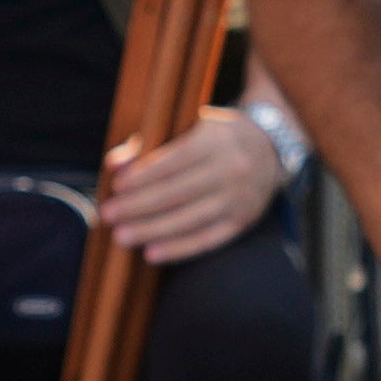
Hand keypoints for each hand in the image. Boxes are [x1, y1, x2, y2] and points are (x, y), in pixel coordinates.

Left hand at [96, 104, 285, 267]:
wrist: (272, 149)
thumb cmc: (218, 136)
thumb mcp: (192, 126)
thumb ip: (151, 144)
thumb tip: (114, 165)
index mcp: (215, 140)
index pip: (173, 162)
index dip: (143, 176)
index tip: (116, 187)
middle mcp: (231, 169)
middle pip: (177, 193)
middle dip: (138, 206)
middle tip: (108, 215)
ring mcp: (239, 198)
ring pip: (189, 219)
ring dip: (152, 230)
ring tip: (121, 237)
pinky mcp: (242, 221)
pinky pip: (207, 239)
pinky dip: (179, 248)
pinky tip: (152, 253)